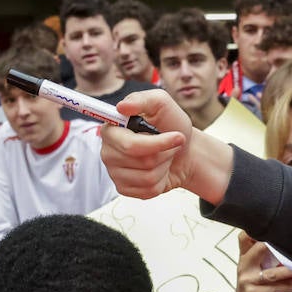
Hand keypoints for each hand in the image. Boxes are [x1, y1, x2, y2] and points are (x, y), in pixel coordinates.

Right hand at [102, 90, 233, 204]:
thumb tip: (121, 107)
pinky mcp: (124, 188)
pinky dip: (161, 180)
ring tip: (165, 155)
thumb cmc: (171, 124)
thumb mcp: (161, 103)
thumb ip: (142, 100)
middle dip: (164, 152)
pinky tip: (160, 170)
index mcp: (111, 129)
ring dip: (164, 165)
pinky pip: (147, 190)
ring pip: (146, 177)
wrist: (184, 150)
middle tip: (172, 142)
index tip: (177, 136)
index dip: (154, 144)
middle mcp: (108, 151)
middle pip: (141, 161)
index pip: (129, 145)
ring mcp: (114, 172)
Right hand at [230, 233, 291, 291]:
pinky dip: (288, 287)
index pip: (245, 237)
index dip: (258, 230)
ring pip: (272, 273)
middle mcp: (244, 266)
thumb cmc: (253, 284)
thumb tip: (288, 244)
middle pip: (259, 249)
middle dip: (279, 246)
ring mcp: (248, 280)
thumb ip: (264, 253)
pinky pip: (274, 289)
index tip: (278, 226)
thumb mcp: (253, 266)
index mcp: (244, 256)